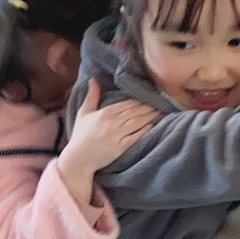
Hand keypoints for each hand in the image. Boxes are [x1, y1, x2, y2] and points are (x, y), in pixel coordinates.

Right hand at [55, 79, 157, 202]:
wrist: (78, 158)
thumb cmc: (80, 135)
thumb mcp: (83, 113)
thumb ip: (91, 96)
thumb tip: (94, 80)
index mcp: (104, 113)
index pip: (127, 104)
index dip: (139, 100)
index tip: (150, 97)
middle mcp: (111, 123)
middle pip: (134, 112)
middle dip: (148, 107)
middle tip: (161, 103)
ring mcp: (116, 136)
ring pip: (137, 123)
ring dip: (149, 117)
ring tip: (160, 112)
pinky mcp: (120, 148)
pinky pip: (135, 137)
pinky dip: (144, 131)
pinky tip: (151, 126)